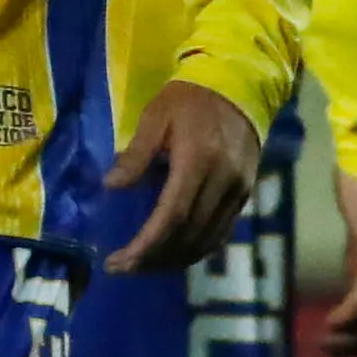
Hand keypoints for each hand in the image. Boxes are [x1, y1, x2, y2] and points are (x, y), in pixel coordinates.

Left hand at [104, 80, 263, 274]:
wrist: (239, 87)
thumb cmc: (188, 99)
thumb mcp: (155, 117)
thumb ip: (136, 154)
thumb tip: (111, 187)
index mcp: (198, 161)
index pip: (172, 217)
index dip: (146, 245)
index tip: (119, 261)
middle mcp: (224, 182)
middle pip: (190, 235)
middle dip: (155, 259)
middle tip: (123, 269)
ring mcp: (239, 191)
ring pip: (209, 239)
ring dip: (176, 260)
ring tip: (144, 266)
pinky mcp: (245, 194)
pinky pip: (222, 231)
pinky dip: (198, 249)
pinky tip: (175, 254)